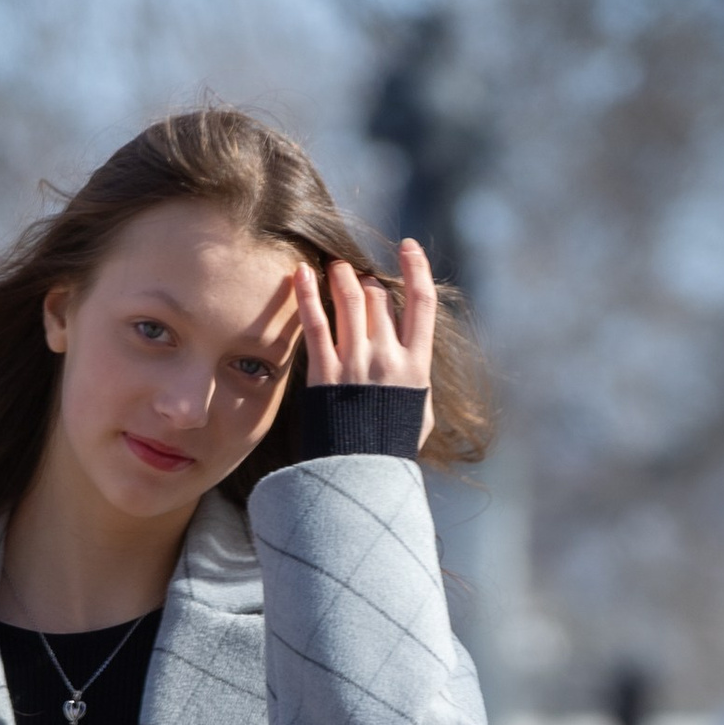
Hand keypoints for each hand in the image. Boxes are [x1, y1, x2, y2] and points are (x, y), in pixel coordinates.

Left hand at [293, 236, 435, 445]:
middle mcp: (389, 358)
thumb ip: (416, 379)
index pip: (423, 303)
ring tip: (333, 267)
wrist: (360, 477)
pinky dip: (307, 295)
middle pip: (379, 298)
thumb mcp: (418, 412)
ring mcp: (356, 364)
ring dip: (340, 277)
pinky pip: (315, 324)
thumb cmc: (389, 448)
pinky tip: (301, 274)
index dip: (417, 268)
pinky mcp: (325, 373)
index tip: (408, 247)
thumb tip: (413, 357)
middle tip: (355, 276)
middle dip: (366, 282)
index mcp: (417, 366)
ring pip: (350, 301)